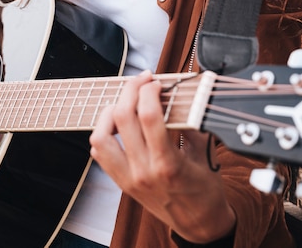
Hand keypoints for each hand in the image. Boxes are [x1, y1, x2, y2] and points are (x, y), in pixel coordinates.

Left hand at [89, 70, 235, 243]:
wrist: (200, 225)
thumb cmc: (206, 190)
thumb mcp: (206, 153)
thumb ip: (190, 124)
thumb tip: (177, 94)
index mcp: (168, 164)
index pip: (148, 116)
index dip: (149, 91)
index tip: (156, 82)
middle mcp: (143, 171)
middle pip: (122, 117)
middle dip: (131, 90)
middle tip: (142, 81)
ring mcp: (129, 178)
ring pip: (101, 136)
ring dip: (110, 112)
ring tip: (125, 102)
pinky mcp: (122, 183)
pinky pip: (100, 153)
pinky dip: (104, 133)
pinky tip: (118, 125)